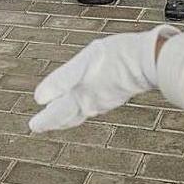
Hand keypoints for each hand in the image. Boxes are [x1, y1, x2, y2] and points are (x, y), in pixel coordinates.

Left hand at [29, 25, 177, 132]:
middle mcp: (92, 102)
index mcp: (81, 96)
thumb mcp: (84, 63)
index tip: (33, 126)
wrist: (150, 58)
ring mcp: (105, 99)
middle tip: (41, 126)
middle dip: (55, 121)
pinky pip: (93, 105)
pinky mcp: (115, 93)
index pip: (57, 112)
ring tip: (59, 117)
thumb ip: (61, 80)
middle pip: (69, 116)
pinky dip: (82, 107)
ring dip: (67, 116)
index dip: (44, 120)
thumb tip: (39, 98)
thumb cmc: (118, 57)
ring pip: (81, 112)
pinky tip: (85, 103)